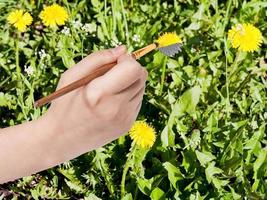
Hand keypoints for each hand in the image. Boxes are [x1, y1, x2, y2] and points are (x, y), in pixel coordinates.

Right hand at [43, 45, 147, 163]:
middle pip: (141, 77)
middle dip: (130, 68)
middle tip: (113, 73)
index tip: (115, 61)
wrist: (61, 139)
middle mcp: (116, 108)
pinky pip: (137, 102)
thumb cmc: (64, 103)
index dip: (127, 59)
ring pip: (141, 89)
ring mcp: (124, 119)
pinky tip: (112, 101)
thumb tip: (124, 49)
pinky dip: (129, 96)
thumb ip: (99, 58)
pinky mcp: (127, 126)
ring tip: (110, 88)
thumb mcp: (73, 75)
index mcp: (99, 93)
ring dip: (130, 82)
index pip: (133, 69)